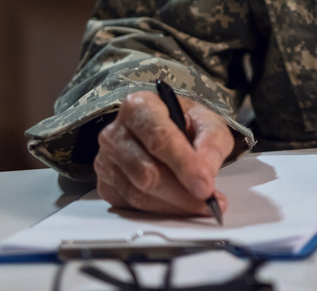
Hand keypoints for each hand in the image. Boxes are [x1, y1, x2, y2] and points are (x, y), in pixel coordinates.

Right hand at [94, 91, 232, 216]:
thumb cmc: (185, 122)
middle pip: (147, 172)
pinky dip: (160, 210)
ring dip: (173, 205)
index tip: (205, 187)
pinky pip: (131, 206)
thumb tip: (205, 175)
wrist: (166, 127)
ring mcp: (106, 160)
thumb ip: (211, 144)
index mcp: (140, 107)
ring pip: (138, 194)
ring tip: (200, 205)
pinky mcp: (105, 184)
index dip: (184, 166)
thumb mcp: (208, 122)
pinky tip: (178, 205)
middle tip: (209, 202)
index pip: (159, 139)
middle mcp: (115, 132)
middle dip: (181, 193)